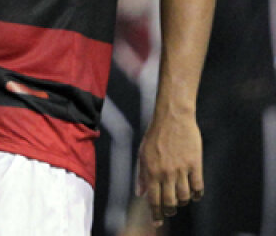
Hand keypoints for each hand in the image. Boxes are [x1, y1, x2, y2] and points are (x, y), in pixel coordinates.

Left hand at [136, 111, 202, 226]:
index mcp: (150, 171)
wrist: (172, 117)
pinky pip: (198, 187)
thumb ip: (141, 174)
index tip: (157, 222)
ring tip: (181, 200)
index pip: (153, 200)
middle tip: (170, 210)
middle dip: (169, 210)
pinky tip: (194, 194)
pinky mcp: (195, 164)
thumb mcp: (142, 153)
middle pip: (170, 202)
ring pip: (185, 197)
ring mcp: (181, 169)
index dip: (156, 214)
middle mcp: (165, 173)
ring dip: (183, 202)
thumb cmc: (155, 135)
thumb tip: (140, 193)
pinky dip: (196, 194)